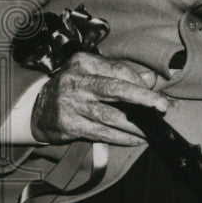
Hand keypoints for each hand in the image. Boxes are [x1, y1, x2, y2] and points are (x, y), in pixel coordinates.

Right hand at [30, 52, 170, 145]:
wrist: (38, 109)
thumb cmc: (74, 87)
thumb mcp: (92, 72)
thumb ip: (121, 73)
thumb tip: (151, 78)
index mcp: (84, 63)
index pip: (118, 71)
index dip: (140, 84)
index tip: (155, 95)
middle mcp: (77, 81)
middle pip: (115, 89)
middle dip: (143, 98)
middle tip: (163, 106)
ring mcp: (71, 104)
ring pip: (111, 116)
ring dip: (135, 125)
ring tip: (152, 129)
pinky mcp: (69, 125)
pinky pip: (102, 133)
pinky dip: (122, 138)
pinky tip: (135, 139)